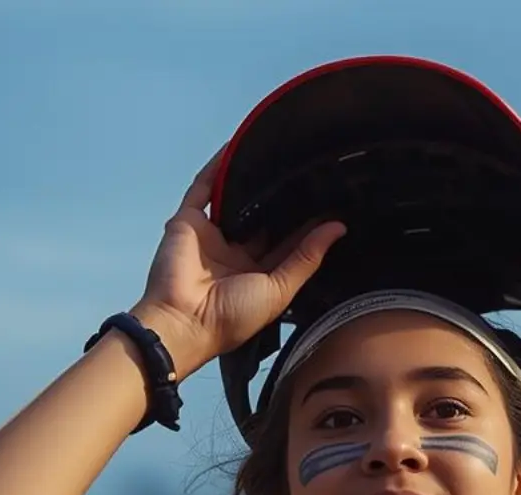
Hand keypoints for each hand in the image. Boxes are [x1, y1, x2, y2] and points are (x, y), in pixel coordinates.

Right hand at [129, 146, 346, 378]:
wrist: (183, 321)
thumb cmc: (233, 316)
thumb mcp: (280, 289)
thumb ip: (307, 257)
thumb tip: (338, 228)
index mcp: (257, 273)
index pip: (287, 241)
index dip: (307, 223)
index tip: (332, 201)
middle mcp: (235, 251)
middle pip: (263, 217)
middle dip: (282, 198)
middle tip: (309, 171)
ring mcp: (212, 234)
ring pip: (235, 198)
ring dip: (252, 180)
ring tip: (278, 154)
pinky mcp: (189, 220)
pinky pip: (204, 187)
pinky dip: (217, 168)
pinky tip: (235, 147)